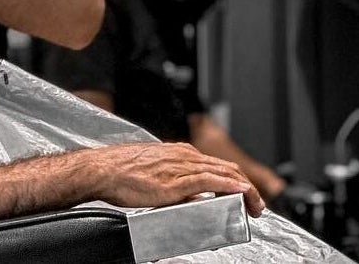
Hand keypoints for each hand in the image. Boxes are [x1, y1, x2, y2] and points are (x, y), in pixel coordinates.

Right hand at [84, 142, 264, 216]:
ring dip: (245, 190)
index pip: (217, 165)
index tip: (245, 195)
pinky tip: (241, 193)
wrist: (102, 170)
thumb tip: (191, 197)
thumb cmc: (121, 172)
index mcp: (179, 153)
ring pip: (224, 174)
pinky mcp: (175, 182)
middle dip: (247, 186)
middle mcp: (183, 156)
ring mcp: (180, 167)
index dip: (237, 180)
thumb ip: (174, 181)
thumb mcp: (154, 172)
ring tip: (255, 206)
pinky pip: (210, 181)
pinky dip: (229, 186)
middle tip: (256, 205)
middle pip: (227, 168)